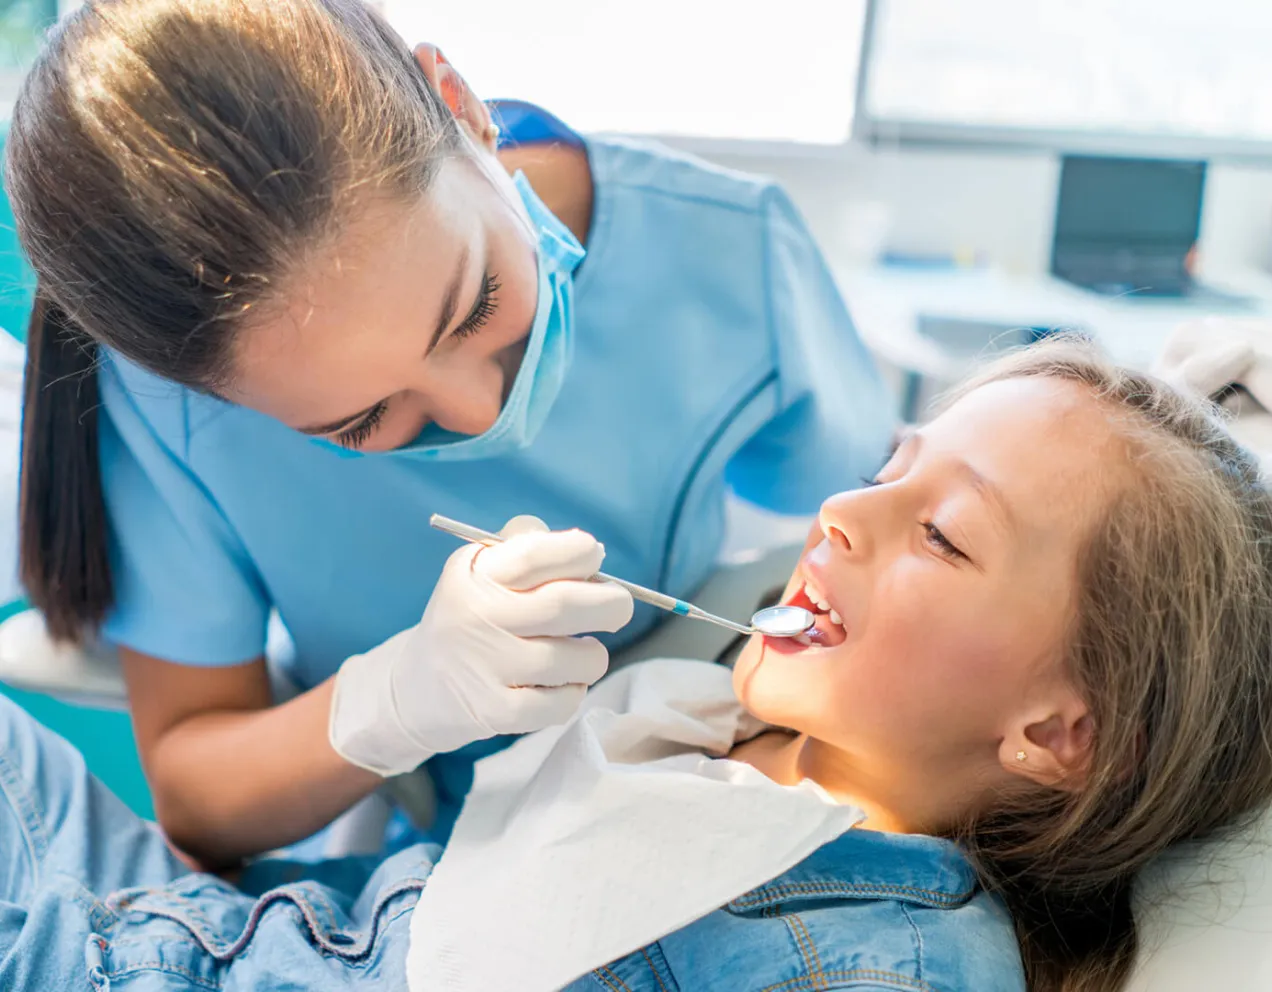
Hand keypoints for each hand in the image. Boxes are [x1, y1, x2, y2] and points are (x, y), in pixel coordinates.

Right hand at [329, 517, 633, 775]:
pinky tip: (560, 684)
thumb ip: (526, 547)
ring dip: (593, 656)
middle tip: (617, 607)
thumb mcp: (481, 572)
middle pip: (564, 605)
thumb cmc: (470, 619)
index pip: (536, 554)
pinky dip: (574, 692)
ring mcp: (486, 666)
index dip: (579, 553)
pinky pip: (563, 703)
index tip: (593, 558)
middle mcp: (478, 616)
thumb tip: (589, 551)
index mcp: (475, 574)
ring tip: (579, 653)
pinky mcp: (495, 711)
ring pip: (575, 659)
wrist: (417, 687)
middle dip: (610, 604)